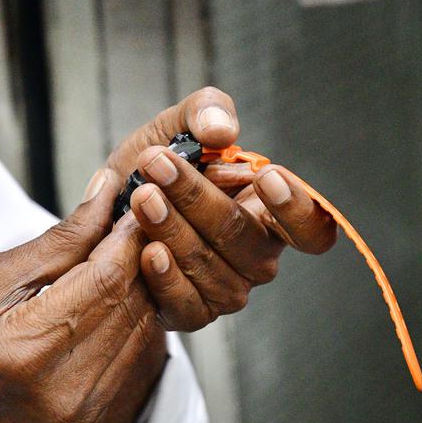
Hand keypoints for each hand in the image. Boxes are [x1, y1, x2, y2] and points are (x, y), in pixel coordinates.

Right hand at [0, 171, 164, 422]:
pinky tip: (115, 300)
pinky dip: (135, 321)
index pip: (107, 277)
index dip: (128, 234)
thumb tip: (103, 199)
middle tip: (133, 221)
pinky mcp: (94, 418)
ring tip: (121, 257)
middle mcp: (66, 386)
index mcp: (31, 347)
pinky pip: (138, 357)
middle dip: (140, 254)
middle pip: (132, 302)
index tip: (135, 203)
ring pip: (145, 329)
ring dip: (142, 287)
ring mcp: (84, 408)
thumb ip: (57, 242)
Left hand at [116, 90, 338, 331]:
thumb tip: (223, 129)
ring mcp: (228, 287)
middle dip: (198, 198)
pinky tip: (146, 250)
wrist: (108, 206)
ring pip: (211, 266)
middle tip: (157, 164)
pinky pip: (187, 302)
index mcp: (270, 212)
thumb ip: (205, 111)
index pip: (312, 227)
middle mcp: (257, 255)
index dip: (297, 208)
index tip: (266, 176)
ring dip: (172, 228)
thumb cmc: (157, 167)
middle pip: (245, 239)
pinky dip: (165, 276)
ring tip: (141, 196)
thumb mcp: (177, 126)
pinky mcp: (193, 311)